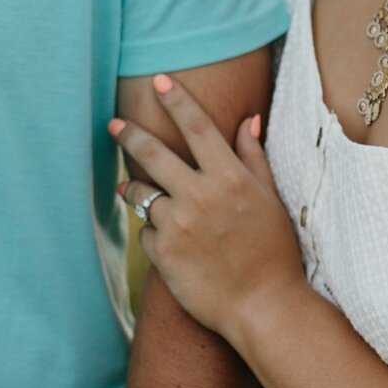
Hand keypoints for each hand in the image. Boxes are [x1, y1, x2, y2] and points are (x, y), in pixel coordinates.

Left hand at [111, 73, 302, 341]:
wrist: (263, 306)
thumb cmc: (273, 252)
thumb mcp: (271, 200)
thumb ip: (253, 157)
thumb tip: (248, 119)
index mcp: (230, 178)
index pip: (198, 127)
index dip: (177, 101)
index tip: (160, 81)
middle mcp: (200, 195)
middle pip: (152, 153)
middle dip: (129, 133)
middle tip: (114, 124)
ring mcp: (178, 224)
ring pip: (141, 194)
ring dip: (137, 191)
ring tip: (135, 192)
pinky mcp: (162, 253)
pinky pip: (146, 232)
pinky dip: (155, 234)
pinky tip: (173, 246)